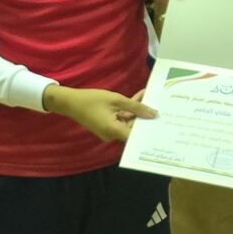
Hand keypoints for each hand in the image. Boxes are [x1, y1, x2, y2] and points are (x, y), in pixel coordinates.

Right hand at [44, 84, 158, 143]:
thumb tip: (153, 114)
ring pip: (128, 121)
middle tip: (161, 106)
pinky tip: (140, 97)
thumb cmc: (92, 100)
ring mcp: (110, 131)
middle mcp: (112, 135)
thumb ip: (135, 106)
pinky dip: (129, 110)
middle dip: (145, 116)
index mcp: (114, 131)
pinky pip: (121, 119)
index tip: (162, 124)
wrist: (70, 102)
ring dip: (138, 110)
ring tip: (151, 97)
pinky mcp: (107, 126)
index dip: (149, 131)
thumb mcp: (115, 99)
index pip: (136, 136)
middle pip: (133, 128)